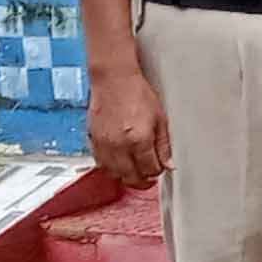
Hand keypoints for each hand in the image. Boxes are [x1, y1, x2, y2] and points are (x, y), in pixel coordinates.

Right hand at [88, 68, 172, 188]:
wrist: (114, 80)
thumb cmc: (137, 93)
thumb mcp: (160, 118)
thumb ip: (164, 145)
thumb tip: (168, 164)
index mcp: (140, 140)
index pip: (150, 170)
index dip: (157, 171)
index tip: (160, 167)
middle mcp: (120, 145)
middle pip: (131, 178)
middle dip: (142, 181)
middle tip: (149, 177)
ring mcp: (104, 144)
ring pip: (115, 174)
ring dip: (126, 176)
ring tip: (134, 170)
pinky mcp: (93, 140)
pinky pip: (101, 164)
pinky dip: (111, 168)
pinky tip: (119, 162)